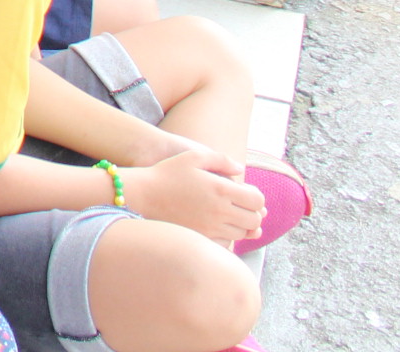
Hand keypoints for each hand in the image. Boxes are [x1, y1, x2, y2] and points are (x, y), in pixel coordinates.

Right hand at [124, 149, 262, 244]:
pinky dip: (229, 237)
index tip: (247, 193)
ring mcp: (211, 227)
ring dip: (242, 226)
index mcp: (220, 189)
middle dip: (253, 213)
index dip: (256, 197)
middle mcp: (219, 211)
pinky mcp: (201, 238)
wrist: (143, 195)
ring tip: (231, 215)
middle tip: (242, 206)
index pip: (257, 200)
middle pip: (254, 220)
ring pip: (242, 233)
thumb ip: (221, 159)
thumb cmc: (167, 173)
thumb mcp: (193, 156)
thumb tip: (240, 169)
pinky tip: (220, 227)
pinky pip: (227, 244)